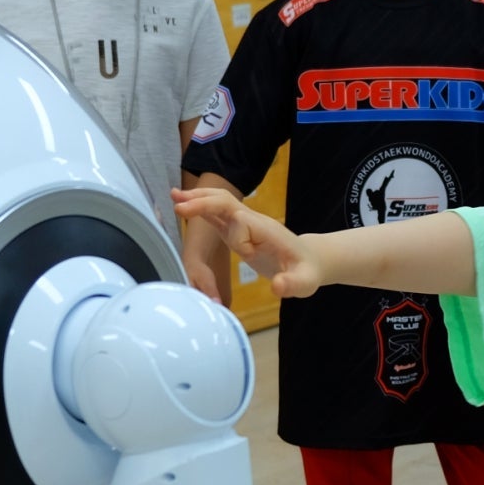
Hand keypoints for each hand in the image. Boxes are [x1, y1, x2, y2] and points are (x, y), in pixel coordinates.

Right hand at [173, 188, 323, 298]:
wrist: (309, 260)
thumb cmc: (306, 271)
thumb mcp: (305, 282)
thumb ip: (293, 284)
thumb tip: (277, 287)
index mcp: (266, 230)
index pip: (243, 223)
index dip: (239, 239)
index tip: (247, 255)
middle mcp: (253, 221)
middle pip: (225, 202)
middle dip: (204, 203)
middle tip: (179, 206)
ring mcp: (244, 224)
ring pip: (219, 203)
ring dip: (198, 200)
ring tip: (174, 197)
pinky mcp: (237, 230)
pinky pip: (216, 215)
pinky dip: (199, 209)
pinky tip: (182, 206)